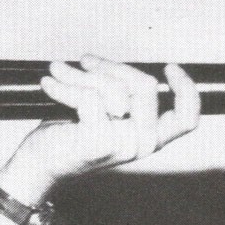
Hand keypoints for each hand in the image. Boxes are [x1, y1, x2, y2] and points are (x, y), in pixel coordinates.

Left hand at [0, 57, 201, 204]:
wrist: (38, 164)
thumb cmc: (69, 133)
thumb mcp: (105, 109)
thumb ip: (122, 92)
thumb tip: (115, 66)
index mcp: (149, 138)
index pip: (187, 119)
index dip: (186, 89)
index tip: (169, 67)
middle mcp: (142, 145)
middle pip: (146, 85)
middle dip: (111, 66)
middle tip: (84, 61)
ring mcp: (123, 145)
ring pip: (115, 87)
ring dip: (81, 74)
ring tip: (59, 72)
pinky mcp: (98, 142)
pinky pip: (89, 96)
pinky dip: (65, 85)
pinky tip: (50, 85)